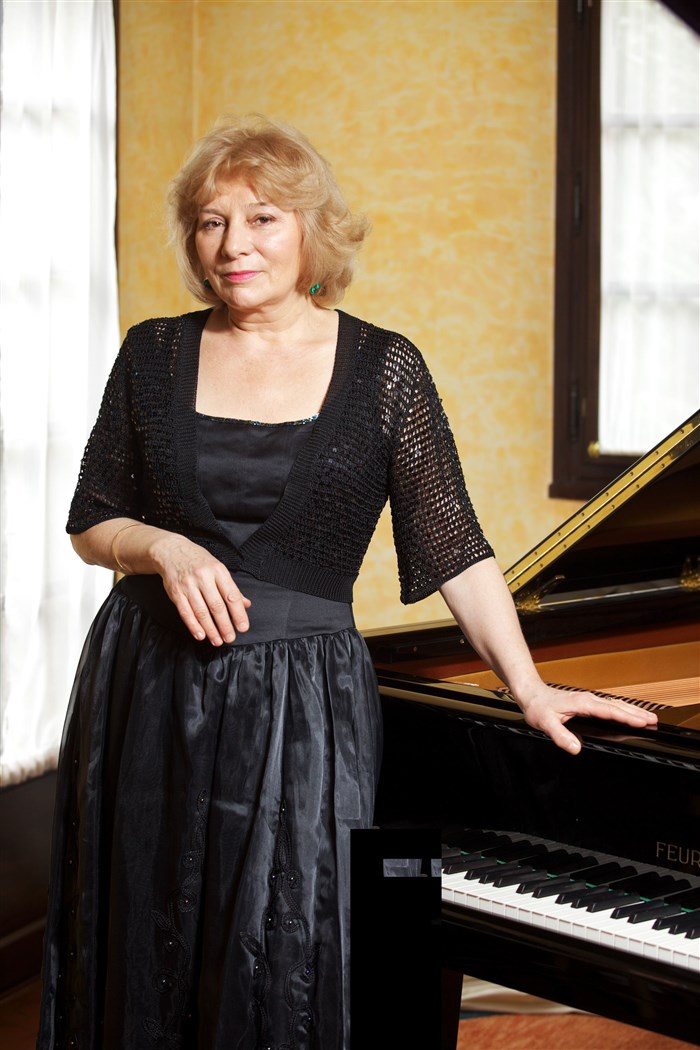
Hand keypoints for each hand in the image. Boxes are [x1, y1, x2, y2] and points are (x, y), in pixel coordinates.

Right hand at [152, 533, 250, 644]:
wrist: (171, 551)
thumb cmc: (198, 561)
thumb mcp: (218, 568)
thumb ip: (231, 588)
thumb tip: (246, 604)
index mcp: (218, 571)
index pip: (231, 595)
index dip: (238, 613)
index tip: (242, 627)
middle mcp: (203, 577)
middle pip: (217, 606)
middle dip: (225, 625)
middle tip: (230, 638)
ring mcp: (188, 585)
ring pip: (201, 612)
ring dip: (210, 629)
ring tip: (217, 640)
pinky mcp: (176, 592)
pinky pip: (185, 612)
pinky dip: (193, 625)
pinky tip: (200, 634)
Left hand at [513, 682, 657, 754]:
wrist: (531, 695)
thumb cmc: (538, 707)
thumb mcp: (546, 723)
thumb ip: (561, 736)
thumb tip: (576, 748)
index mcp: (582, 704)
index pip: (609, 711)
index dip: (627, 717)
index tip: (642, 722)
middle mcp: (588, 699)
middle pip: (617, 706)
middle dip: (636, 712)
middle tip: (654, 720)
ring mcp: (589, 700)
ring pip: (615, 704)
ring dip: (632, 710)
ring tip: (648, 717)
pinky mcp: (587, 703)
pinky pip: (609, 706)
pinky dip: (622, 709)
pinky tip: (627, 714)